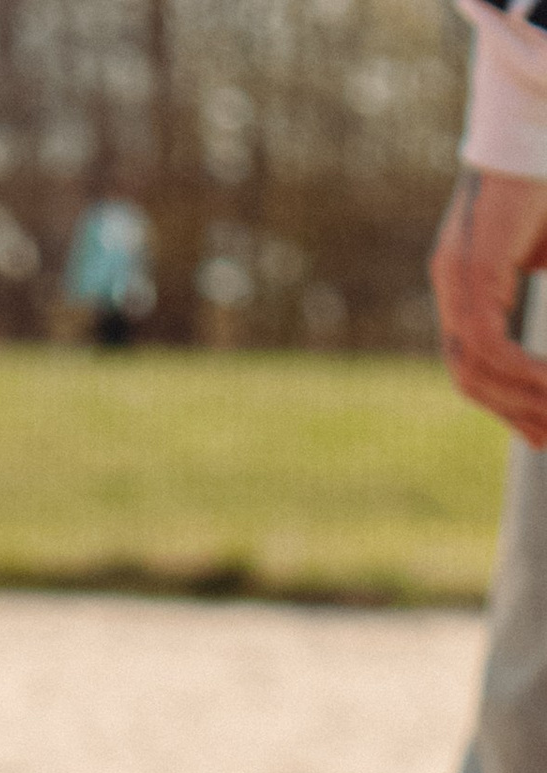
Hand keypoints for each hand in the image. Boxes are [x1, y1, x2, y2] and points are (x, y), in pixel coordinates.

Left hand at [433, 168, 546, 442]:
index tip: (542, 430)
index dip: (508, 402)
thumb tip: (544, 360)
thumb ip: (541, 283)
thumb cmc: (546, 185)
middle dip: (513, 413)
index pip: (479, 363)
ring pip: (476, 370)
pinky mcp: (472, 270)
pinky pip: (487, 345)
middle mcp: (453, 286)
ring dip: (519, 399)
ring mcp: (455, 280)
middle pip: (472, 378)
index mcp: (468, 284)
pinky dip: (518, 372)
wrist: (537, 124)